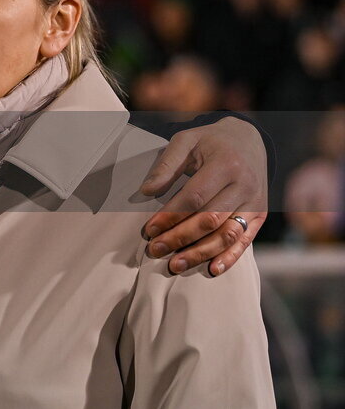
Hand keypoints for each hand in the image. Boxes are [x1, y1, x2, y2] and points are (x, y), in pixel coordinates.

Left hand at [140, 117, 266, 275]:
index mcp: (226, 163)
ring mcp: (256, 201)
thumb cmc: (210, 141)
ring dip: (200, 253)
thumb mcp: (186, 140)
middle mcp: (245, 184)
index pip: (195, 197)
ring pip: (228, 234)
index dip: (170, 216)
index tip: (149, 229)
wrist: (249, 139)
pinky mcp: (261, 214)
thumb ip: (166, 164)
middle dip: (180, 238)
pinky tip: (212, 269)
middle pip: (210, 219)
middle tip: (155, 249)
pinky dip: (230, 257)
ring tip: (175, 265)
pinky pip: (246, 240)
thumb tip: (146, 191)